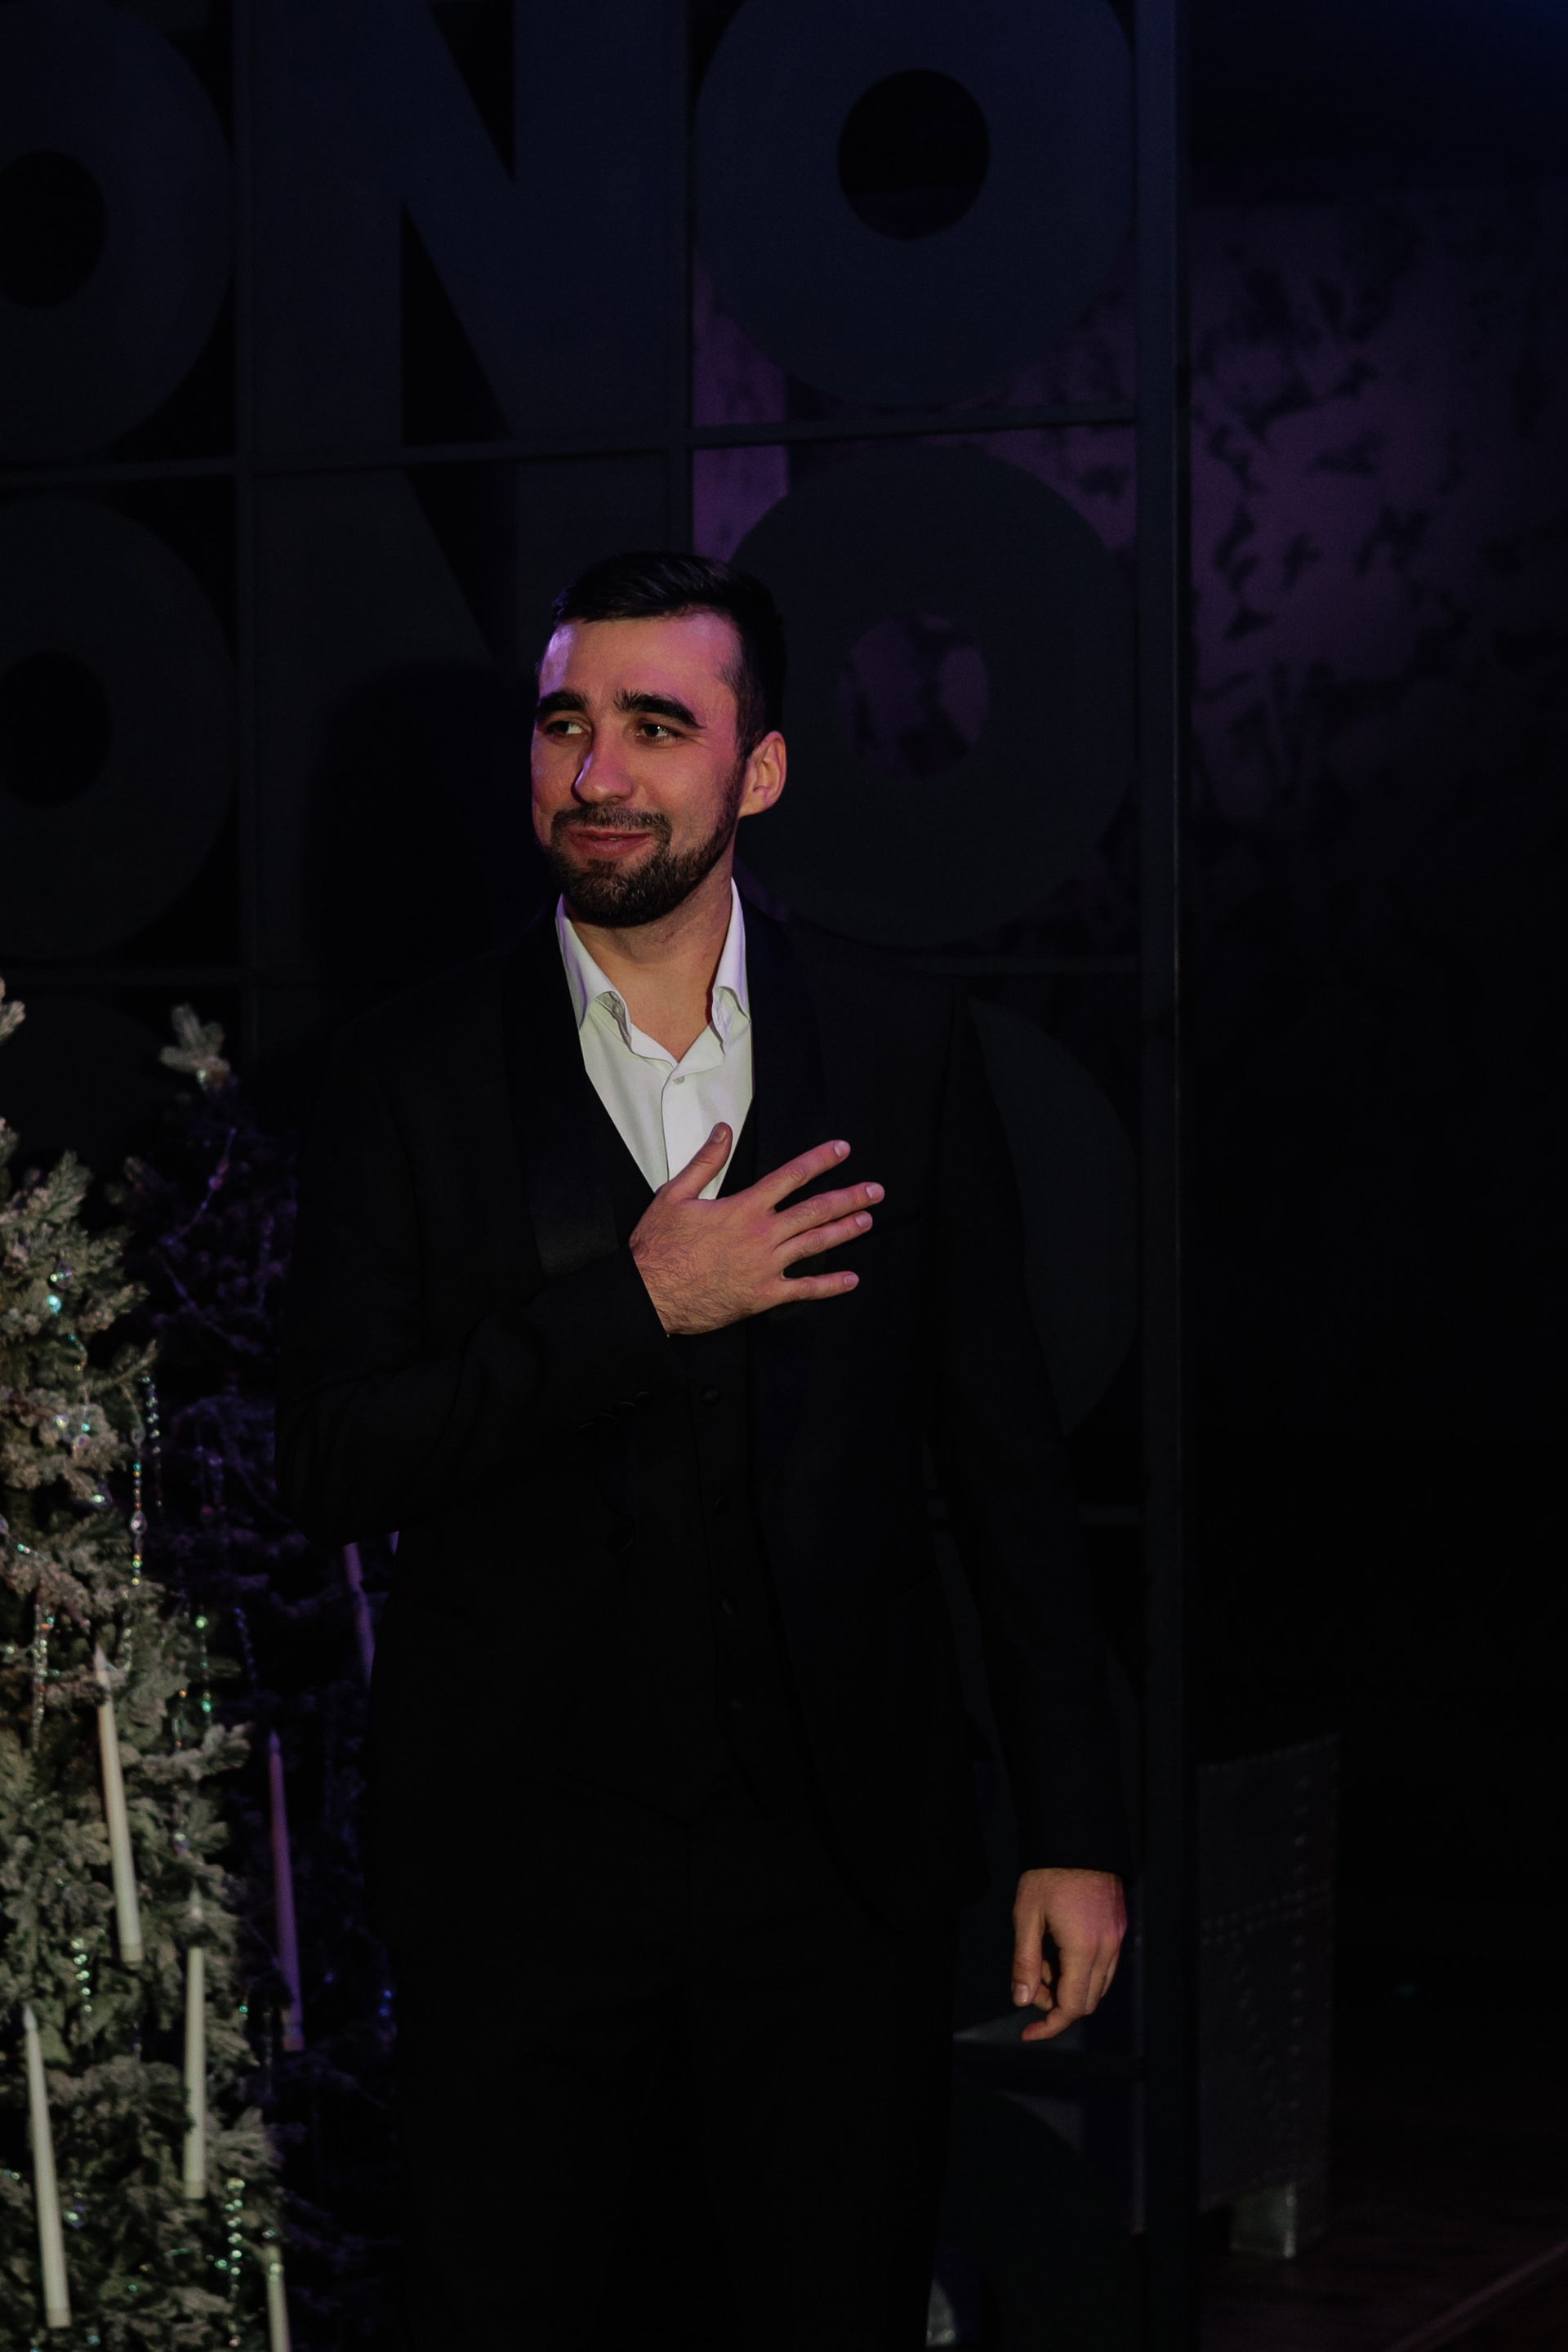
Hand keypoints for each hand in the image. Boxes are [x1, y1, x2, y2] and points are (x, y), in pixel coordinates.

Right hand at [629, 1127, 881, 1336]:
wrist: (651, 1293)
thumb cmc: (658, 1246)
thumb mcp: (675, 1194)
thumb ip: (706, 1162)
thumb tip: (723, 1131)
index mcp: (743, 1207)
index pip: (790, 1176)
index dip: (820, 1160)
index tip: (842, 1149)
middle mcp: (761, 1234)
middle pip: (814, 1210)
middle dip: (848, 1197)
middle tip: (875, 1190)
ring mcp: (766, 1266)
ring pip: (815, 1244)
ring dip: (845, 1230)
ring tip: (867, 1220)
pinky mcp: (763, 1296)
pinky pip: (804, 1290)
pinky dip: (830, 1285)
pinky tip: (851, 1279)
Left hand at [1010, 1867, 1126, 2044]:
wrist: (1076, 1837)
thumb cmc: (1048, 1875)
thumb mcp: (1026, 1917)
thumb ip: (1024, 1962)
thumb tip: (1022, 2001)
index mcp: (1084, 1948)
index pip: (1073, 2006)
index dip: (1050, 2024)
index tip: (1028, 2032)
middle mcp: (1107, 1948)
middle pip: (1087, 2001)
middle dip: (1056, 2002)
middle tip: (1030, 1980)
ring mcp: (1116, 1938)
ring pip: (1097, 1985)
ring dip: (1069, 1986)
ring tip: (1041, 1959)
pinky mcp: (1118, 1927)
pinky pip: (1103, 1965)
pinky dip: (1081, 1970)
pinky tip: (1058, 1949)